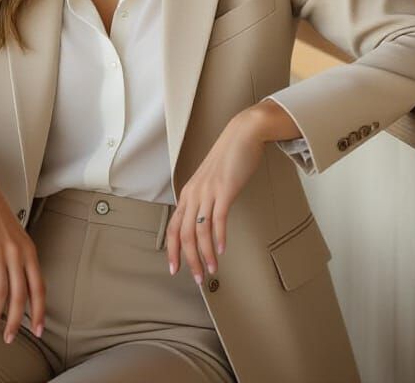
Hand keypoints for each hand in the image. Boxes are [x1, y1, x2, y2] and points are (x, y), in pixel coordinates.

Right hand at [0, 160, 44, 343]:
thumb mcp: (17, 239)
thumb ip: (22, 263)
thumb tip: (24, 293)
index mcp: (29, 251)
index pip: (39, 288)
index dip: (40, 312)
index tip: (39, 332)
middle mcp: (17, 252)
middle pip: (20, 295)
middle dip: (16, 321)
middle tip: (10, 338)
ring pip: (0, 291)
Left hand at [165, 108, 268, 284]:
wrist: (242, 134)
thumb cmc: (229, 158)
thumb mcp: (210, 181)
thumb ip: (205, 200)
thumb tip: (205, 222)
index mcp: (188, 193)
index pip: (174, 227)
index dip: (172, 250)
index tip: (175, 268)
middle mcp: (194, 194)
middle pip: (184, 234)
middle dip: (190, 260)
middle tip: (198, 279)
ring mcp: (208, 192)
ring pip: (200, 230)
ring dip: (206, 254)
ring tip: (212, 270)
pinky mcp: (224, 190)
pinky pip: (218, 218)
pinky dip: (218, 237)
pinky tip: (221, 250)